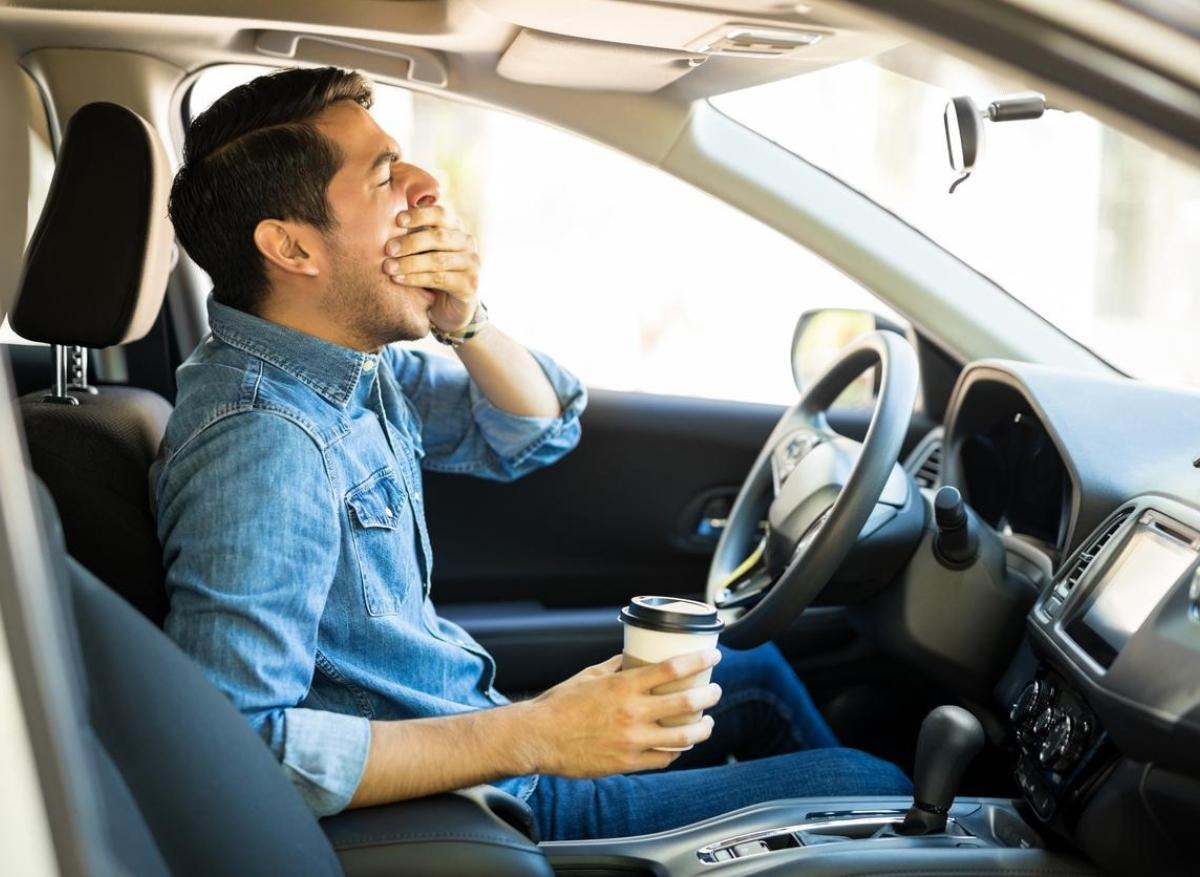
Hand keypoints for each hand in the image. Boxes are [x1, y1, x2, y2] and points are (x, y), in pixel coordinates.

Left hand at [382, 205, 480, 332]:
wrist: (449, 307)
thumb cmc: (430, 271)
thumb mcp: (422, 249)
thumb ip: (413, 231)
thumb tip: (387, 211)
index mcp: (456, 228)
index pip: (441, 214)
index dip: (420, 215)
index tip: (398, 220)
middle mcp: (467, 243)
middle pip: (439, 237)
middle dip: (410, 242)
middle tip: (388, 249)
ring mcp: (471, 264)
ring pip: (438, 260)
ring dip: (409, 263)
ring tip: (388, 267)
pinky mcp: (469, 285)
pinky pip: (439, 279)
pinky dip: (416, 279)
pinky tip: (398, 280)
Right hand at [517, 650, 722, 777]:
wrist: (538, 737)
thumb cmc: (560, 704)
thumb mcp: (589, 675)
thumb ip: (616, 666)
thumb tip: (635, 657)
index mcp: (623, 686)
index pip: (672, 669)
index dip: (699, 660)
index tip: (713, 656)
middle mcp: (633, 712)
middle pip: (687, 702)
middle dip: (710, 695)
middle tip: (715, 690)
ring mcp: (633, 740)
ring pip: (683, 737)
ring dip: (703, 728)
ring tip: (707, 723)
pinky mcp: (627, 762)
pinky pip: (664, 759)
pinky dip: (677, 751)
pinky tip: (681, 745)